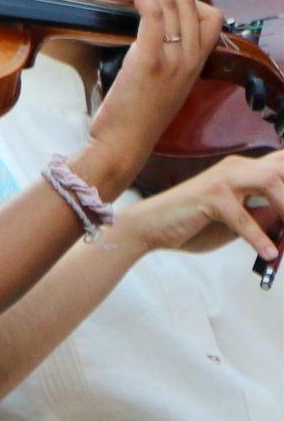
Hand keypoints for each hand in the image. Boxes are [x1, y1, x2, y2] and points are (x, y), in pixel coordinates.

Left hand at [87, 0, 223, 186]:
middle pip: (189, 1)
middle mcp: (191, 59)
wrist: (123, 144)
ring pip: (171, 2)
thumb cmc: (133, 115)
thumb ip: (165, 58)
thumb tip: (149, 31)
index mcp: (196, 64)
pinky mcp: (149, 61)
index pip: (211, 16)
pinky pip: (152, 13)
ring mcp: (173, 60)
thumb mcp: (161, 83)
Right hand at [121, 149, 283, 264]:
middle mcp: (236, 168)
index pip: (282, 167)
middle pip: (282, 168)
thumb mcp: (240, 222)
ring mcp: (223, 180)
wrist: (150, 227)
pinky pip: (243, 217)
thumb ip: (266, 217)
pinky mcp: (210, 197)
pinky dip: (259, 238)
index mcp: (244, 170)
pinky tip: (268, 254)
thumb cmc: (192, 224)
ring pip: (270, 182)